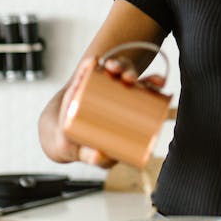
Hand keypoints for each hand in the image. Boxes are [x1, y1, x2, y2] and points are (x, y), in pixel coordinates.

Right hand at [48, 56, 165, 168]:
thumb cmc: (87, 145)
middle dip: (131, 73)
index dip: (154, 82)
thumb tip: (98, 157)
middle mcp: (115, 89)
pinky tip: (92, 61)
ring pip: (110, 70)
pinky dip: (88, 66)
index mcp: (128, 101)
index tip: (159, 82)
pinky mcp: (79, 85)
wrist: (60, 137)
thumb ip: (99, 159)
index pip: (145, 88)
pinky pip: (85, 71)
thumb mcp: (97, 153)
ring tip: (112, 68)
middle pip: (128, 76)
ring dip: (115, 65)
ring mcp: (97, 85)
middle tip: (129, 79)